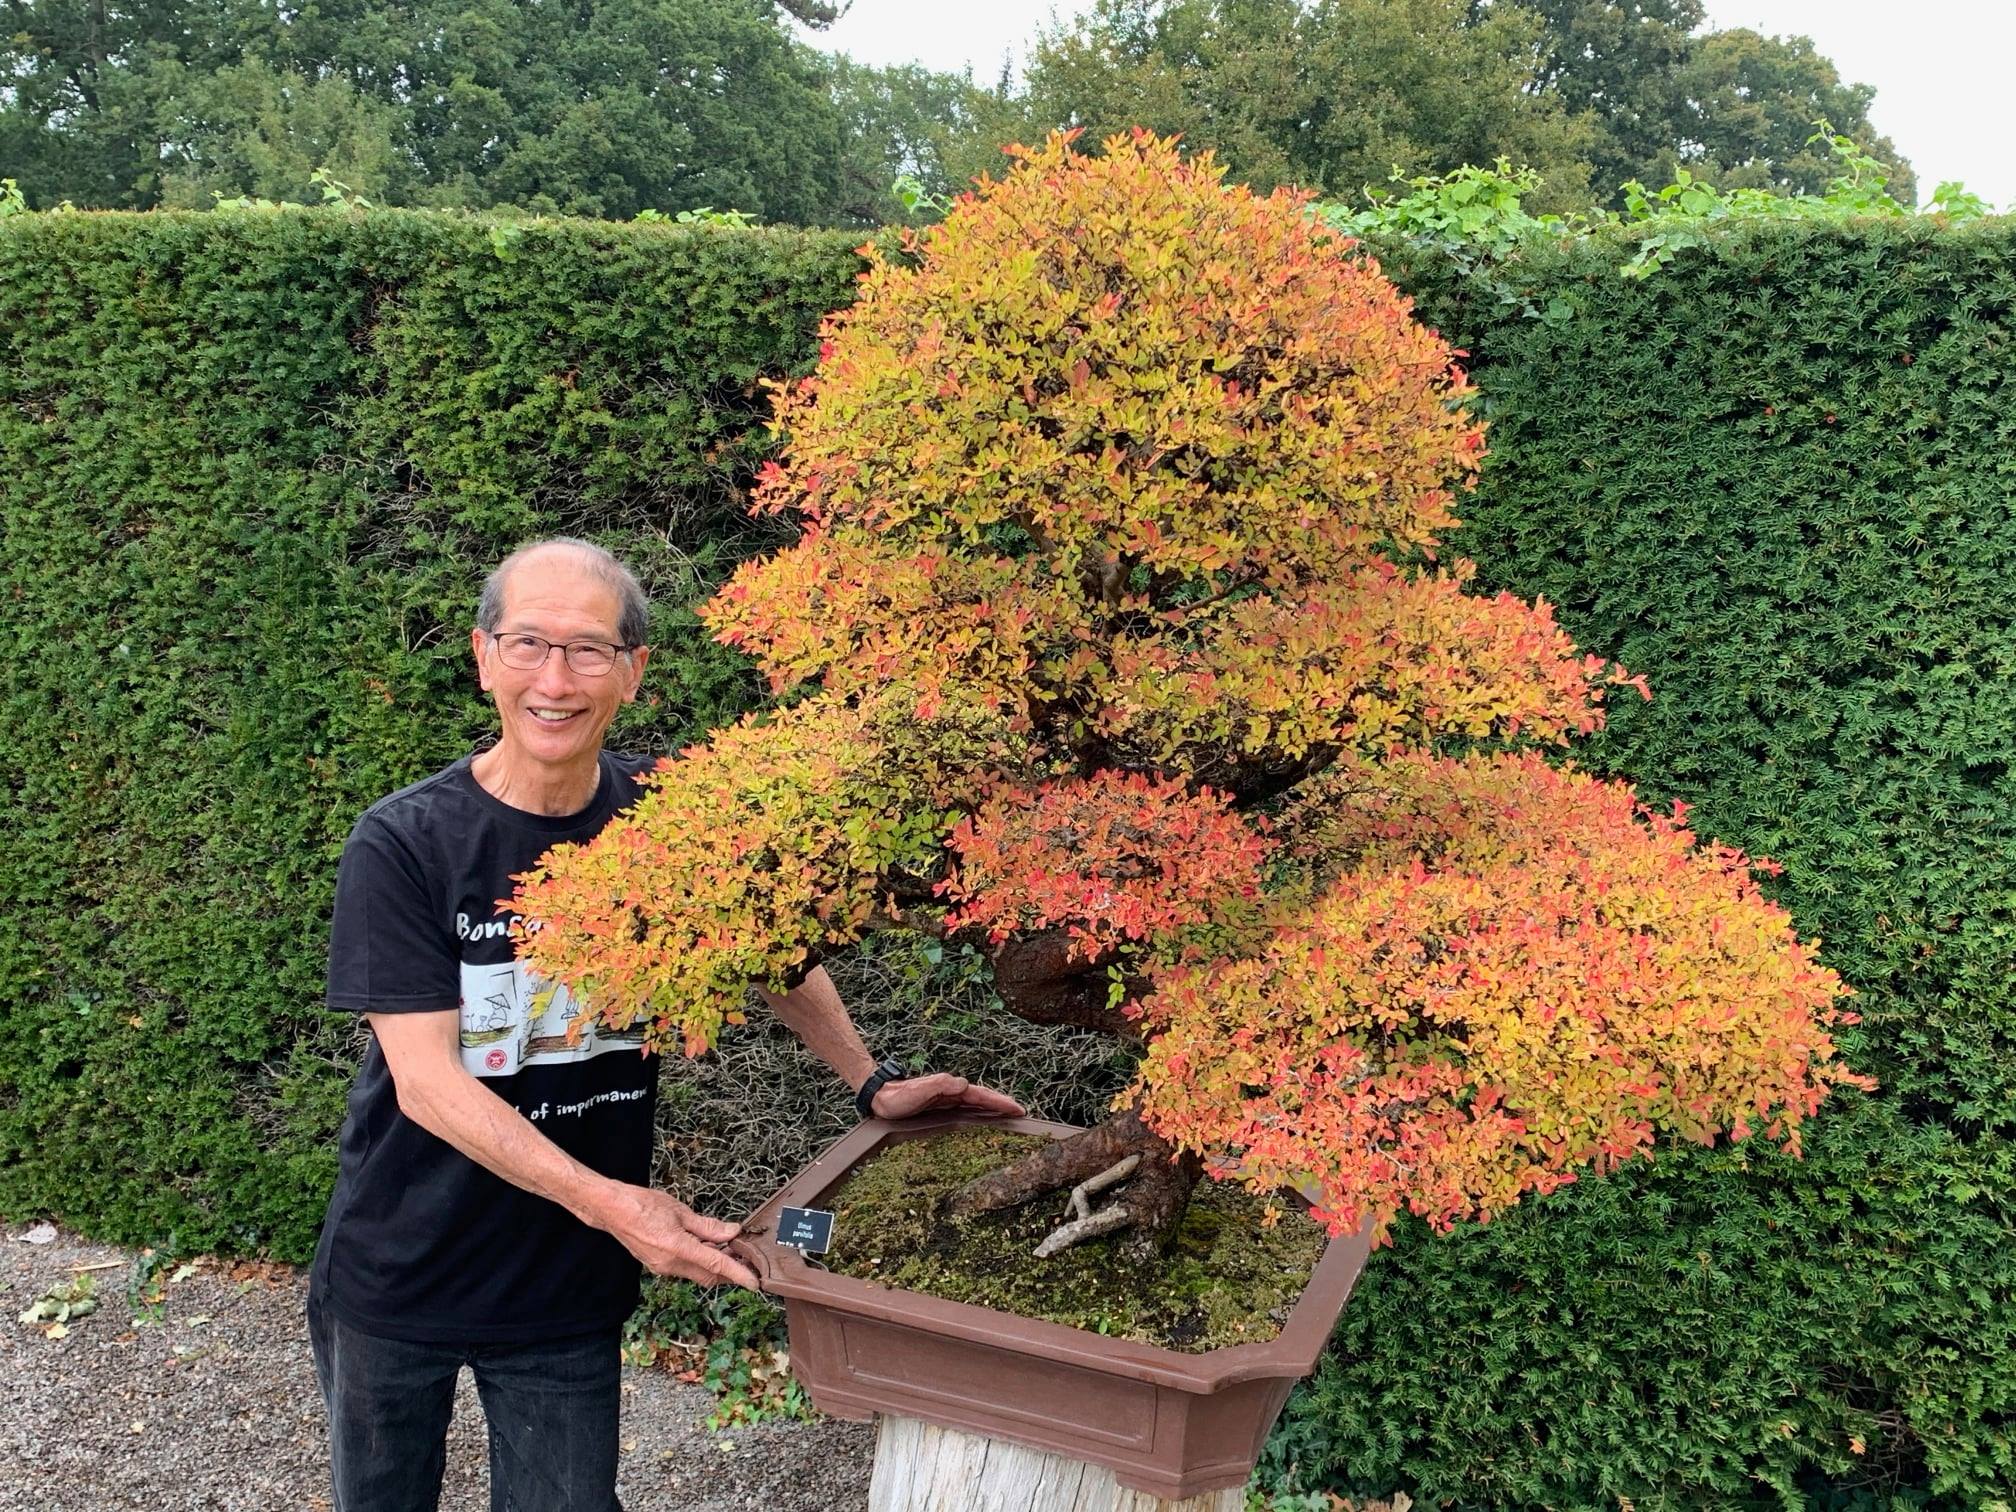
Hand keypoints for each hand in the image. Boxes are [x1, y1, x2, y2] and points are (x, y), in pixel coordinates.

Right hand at [603, 1185, 758, 1289]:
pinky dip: (699, 1261)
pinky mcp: (657, 1266)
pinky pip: (685, 1268)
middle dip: (729, 1271)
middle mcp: (670, 1265)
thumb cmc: (642, 1205)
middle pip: (708, 1275)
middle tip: (745, 1258)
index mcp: (678, 1249)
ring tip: (728, 1248)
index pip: (716, 1266)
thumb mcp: (681, 1211)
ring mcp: (662, 1268)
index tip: (755, 1283)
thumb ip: (708, 1226)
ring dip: (714, 1265)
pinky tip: (706, 1247)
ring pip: (697, 1273)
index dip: (739, 1275)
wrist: (611, 1210)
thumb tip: (731, 1232)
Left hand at [870, 1072, 1025, 1119]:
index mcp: (951, 1089)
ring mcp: (948, 1100)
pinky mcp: (942, 1107)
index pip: (982, 1095)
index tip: (1017, 1108)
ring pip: (977, 1104)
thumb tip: (964, 1083)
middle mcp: (952, 1093)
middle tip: (1021, 1112)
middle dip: (1002, 1104)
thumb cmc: (898, 1097)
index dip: (1000, 1102)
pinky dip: (980, 1112)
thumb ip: (940, 1085)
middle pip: (983, 1098)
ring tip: (1009, 1114)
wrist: (881, 1097)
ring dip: (993, 1108)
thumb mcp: (919, 1091)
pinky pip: (967, 1109)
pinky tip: (984, 1118)